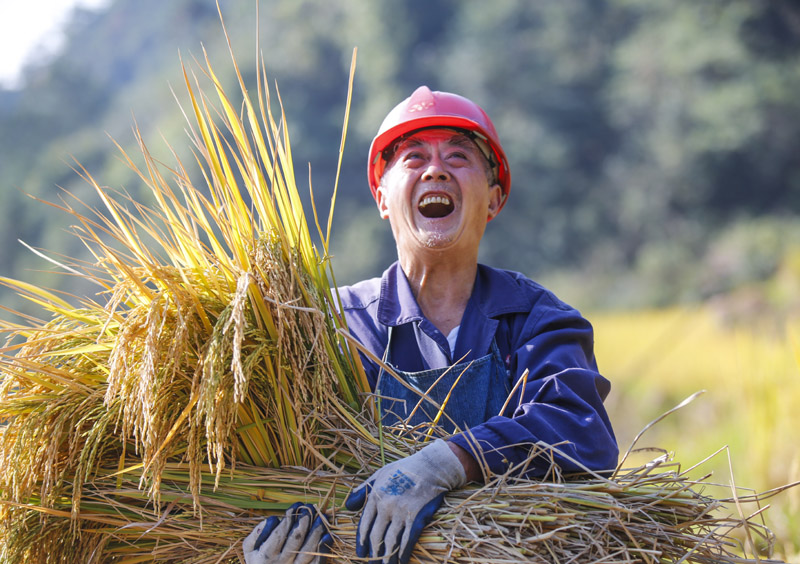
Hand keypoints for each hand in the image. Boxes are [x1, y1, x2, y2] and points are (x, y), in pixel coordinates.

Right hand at [243, 503, 331, 563]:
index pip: (280, 533)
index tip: (296, 505)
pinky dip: (322, 549)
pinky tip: (327, 536)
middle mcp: (281, 563)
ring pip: (308, 550)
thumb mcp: (250, 549)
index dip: (289, 518)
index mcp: (266, 555)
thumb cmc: (258, 562)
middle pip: (296, 539)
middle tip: (309, 507)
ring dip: (316, 532)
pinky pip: (316, 562)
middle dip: (304, 521)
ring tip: (321, 517)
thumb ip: (257, 534)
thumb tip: (273, 519)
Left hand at [345, 439, 466, 563]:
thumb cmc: (404, 469)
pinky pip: (408, 540)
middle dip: (373, 554)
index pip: (364, 525)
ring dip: (387, 558)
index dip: (361, 542)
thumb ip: (363, 490)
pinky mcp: (417, 518)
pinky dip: (404, 553)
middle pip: (376, 537)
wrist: (431, 467)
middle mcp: (386, 507)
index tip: (361, 554)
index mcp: (375, 496)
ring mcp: (402, 513)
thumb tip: (348, 506)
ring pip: (391, 542)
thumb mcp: (380, 474)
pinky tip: (402, 561)